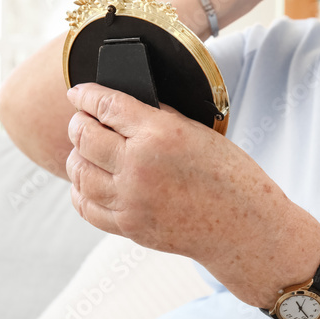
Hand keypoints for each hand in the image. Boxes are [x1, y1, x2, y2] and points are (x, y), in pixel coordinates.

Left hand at [64, 83, 319, 306]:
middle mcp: (139, 165)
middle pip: (84, 137)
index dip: (86, 95)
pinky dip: (81, 191)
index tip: (77, 92)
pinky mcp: (129, 225)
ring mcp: (131, 198)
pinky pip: (88, 206)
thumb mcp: (198, 131)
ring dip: (76, 157)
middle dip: (77, 124)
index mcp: (160, 134)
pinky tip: (87, 182)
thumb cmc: (229, 175)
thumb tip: (123, 108)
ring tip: (82, 150)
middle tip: (80, 120)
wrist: (243, 226)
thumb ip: (159, 117)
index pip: (107, 106)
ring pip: (80, 172)